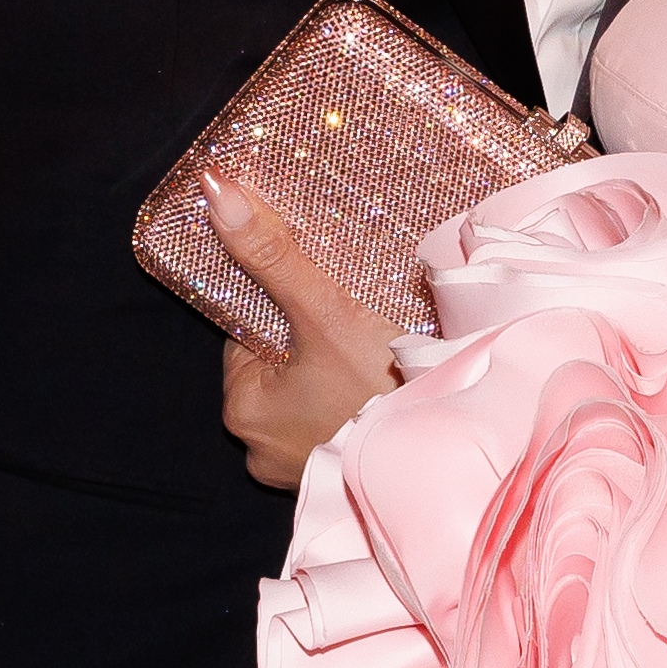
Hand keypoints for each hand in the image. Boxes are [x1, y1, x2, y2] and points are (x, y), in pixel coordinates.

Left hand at [210, 171, 401, 489]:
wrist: (449, 454)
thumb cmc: (384, 395)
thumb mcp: (326, 312)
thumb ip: (273, 254)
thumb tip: (217, 191)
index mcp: (241, 409)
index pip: (248, 332)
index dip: (287, 308)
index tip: (325, 301)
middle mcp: (259, 448)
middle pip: (278, 360)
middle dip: (313, 339)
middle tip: (358, 327)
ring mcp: (296, 468)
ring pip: (306, 390)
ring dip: (334, 371)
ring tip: (375, 358)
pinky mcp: (334, 476)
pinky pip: (330, 419)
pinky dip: (350, 402)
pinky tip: (380, 390)